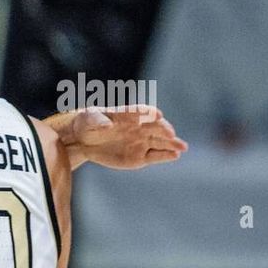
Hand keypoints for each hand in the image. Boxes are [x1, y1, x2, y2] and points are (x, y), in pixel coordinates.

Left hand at [59, 105, 187, 168]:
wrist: (85, 140)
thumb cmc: (88, 123)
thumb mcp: (89, 119)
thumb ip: (98, 121)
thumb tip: (107, 126)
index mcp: (129, 113)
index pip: (142, 111)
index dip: (149, 113)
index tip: (157, 115)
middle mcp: (140, 126)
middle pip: (156, 127)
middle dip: (164, 130)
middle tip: (171, 134)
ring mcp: (142, 141)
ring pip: (160, 142)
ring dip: (172, 144)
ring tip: (182, 147)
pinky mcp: (140, 156)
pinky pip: (155, 156)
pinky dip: (165, 155)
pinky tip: (175, 155)